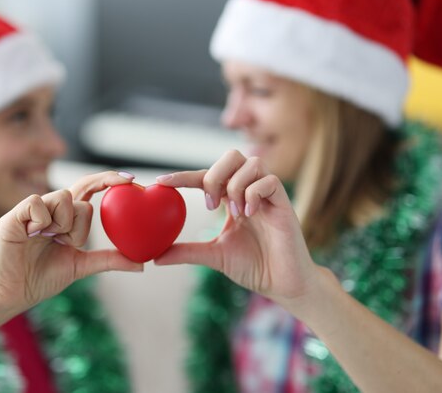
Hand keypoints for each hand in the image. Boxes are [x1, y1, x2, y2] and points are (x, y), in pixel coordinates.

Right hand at [0, 171, 140, 319]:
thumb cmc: (40, 279)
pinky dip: (42, 220)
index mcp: (64, 218)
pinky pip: (38, 203)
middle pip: (79, 195)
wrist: (10, 296)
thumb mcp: (81, 267)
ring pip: (62, 197)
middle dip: (80, 222)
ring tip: (48, 241)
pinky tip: (33, 235)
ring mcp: (31, 211)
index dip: (108, 180)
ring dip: (63, 224)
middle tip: (68, 239)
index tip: (131, 179)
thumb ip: (108, 260)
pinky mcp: (14, 216)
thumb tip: (141, 263)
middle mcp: (49, 210)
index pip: (88, 190)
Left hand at [155, 150, 319, 304]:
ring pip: (251, 163)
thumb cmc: (254, 267)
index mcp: (232, 199)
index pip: (206, 176)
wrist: (284, 285)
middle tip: (210, 204)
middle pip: (232, 156)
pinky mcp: (285, 204)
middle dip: (215, 174)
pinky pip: (270, 181)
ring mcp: (268, 196)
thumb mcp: (213, 256)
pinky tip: (250, 215)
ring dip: (235, 185)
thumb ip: (187, 252)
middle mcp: (250, 191)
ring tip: (234, 212)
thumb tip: (156, 257)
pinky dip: (254, 194)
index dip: (183, 176)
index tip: (161, 182)